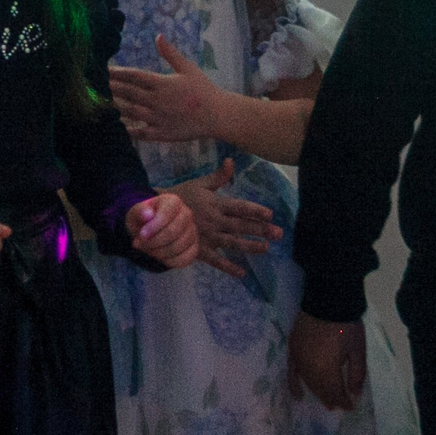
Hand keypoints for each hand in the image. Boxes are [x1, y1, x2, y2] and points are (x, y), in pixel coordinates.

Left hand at [109, 37, 231, 144]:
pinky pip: (140, 132)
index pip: (134, 76)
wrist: (217, 115)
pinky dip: (128, 130)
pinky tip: (116, 126)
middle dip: (110, 88)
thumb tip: (158, 36)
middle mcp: (157, 100)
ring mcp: (158, 118)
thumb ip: (170, 53)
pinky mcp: (161, 133)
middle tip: (92, 86)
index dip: (117, 72)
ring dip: (114, 107)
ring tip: (99, 103)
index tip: (103, 70)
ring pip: (130, 112)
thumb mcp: (188, 68)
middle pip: (128, 93)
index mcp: (163, 83)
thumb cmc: (203, 89)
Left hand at [124, 191, 199, 268]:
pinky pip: (185, 258)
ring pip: (179, 247)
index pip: (168, 213)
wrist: (148, 230)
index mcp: (173, 202)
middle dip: (154, 242)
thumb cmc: (142, 220)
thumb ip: (139, 211)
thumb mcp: (135, 213)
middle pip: (174, 231)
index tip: (141, 235)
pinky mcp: (194, 247)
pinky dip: (168, 261)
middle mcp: (187, 214)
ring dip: (158, 253)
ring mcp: (192, 231)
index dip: (154, 226)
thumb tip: (147, 215)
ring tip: (146, 249)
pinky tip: (158, 257)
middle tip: (139, 244)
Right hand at [168, 159, 279, 279]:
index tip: (270, 215)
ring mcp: (207, 236)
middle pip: (241, 226)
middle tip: (279, 233)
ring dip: (250, 246)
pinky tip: (242, 273)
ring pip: (232, 243)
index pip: (239, 207)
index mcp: (215, 203)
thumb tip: (231, 161)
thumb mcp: (199, 184)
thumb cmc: (181, 197)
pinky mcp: (199, 250)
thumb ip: (218, 176)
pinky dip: (228, 267)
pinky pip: (215, 261)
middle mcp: (214, 220)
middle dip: (260, 229)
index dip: (255, 210)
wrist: (157, 215)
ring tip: (266, 248)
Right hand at [288, 311, 366, 411]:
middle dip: (330, 398)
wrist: (328, 299)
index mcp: (327, 369)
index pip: (335, 392)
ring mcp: (299, 359)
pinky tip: (298, 395)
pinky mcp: (293, 349)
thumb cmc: (346, 325)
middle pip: (320, 389)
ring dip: (317, 392)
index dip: (343, 401)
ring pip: (308, 382)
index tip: (351, 407)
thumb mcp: (358, 350)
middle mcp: (310, 368)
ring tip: (325, 401)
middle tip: (337, 406)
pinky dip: (294, 384)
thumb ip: (357, 374)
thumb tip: (355, 394)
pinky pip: (292, 372)